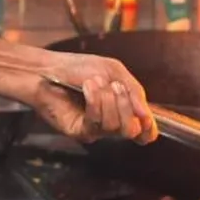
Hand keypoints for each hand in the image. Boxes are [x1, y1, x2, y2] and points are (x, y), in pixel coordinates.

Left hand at [31, 51, 157, 144]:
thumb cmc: (79, 68)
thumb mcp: (114, 71)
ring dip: (107, 100)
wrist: (50, 69)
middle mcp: (111, 123)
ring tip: (94, 82)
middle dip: (126, 106)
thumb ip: (134, 92)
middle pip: (131, 131)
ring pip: (114, 128)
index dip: (149, 129)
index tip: (146, 118)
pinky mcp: (79, 131)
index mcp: (122, 109)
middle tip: (115, 86)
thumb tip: (146, 115)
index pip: (142, 131)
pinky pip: (95, 124)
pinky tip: (88, 88)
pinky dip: (95, 103)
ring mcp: (95, 129)